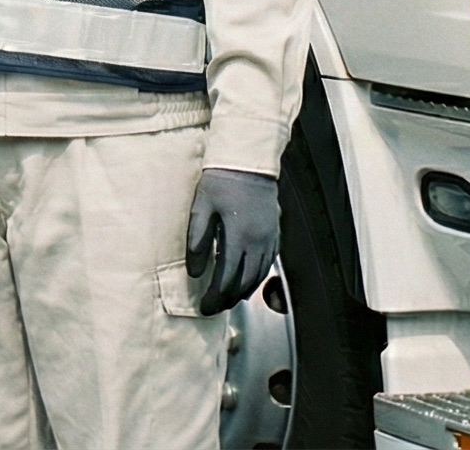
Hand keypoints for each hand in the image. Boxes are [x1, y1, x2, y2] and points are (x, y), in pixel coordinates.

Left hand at [185, 169, 279, 315]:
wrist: (247, 162)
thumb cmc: (221, 180)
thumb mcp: (201, 207)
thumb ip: (197, 240)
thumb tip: (195, 272)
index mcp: (239, 236)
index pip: (227, 278)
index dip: (215, 296)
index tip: (204, 307)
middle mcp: (258, 242)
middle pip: (245, 283)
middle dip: (228, 299)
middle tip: (213, 308)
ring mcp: (269, 238)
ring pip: (259, 276)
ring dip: (243, 292)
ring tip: (227, 300)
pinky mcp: (274, 233)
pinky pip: (267, 264)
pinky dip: (256, 278)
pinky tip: (247, 281)